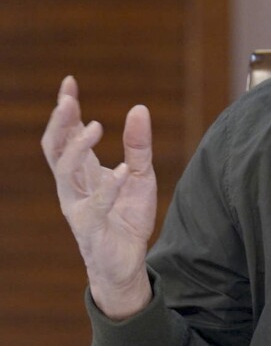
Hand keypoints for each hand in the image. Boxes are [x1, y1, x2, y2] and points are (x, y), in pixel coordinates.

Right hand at [41, 76, 155, 319]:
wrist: (127, 264)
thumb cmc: (127, 217)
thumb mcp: (141, 175)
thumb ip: (139, 145)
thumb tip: (139, 108)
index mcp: (81, 172)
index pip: (64, 135)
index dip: (64, 109)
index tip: (69, 81)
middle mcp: (72, 187)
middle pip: (54, 149)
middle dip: (59, 123)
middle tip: (68, 100)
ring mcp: (79, 207)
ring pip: (65, 173)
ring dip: (78, 148)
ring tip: (96, 126)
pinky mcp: (93, 228)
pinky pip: (96, 205)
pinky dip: (108, 186)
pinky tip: (121, 171)